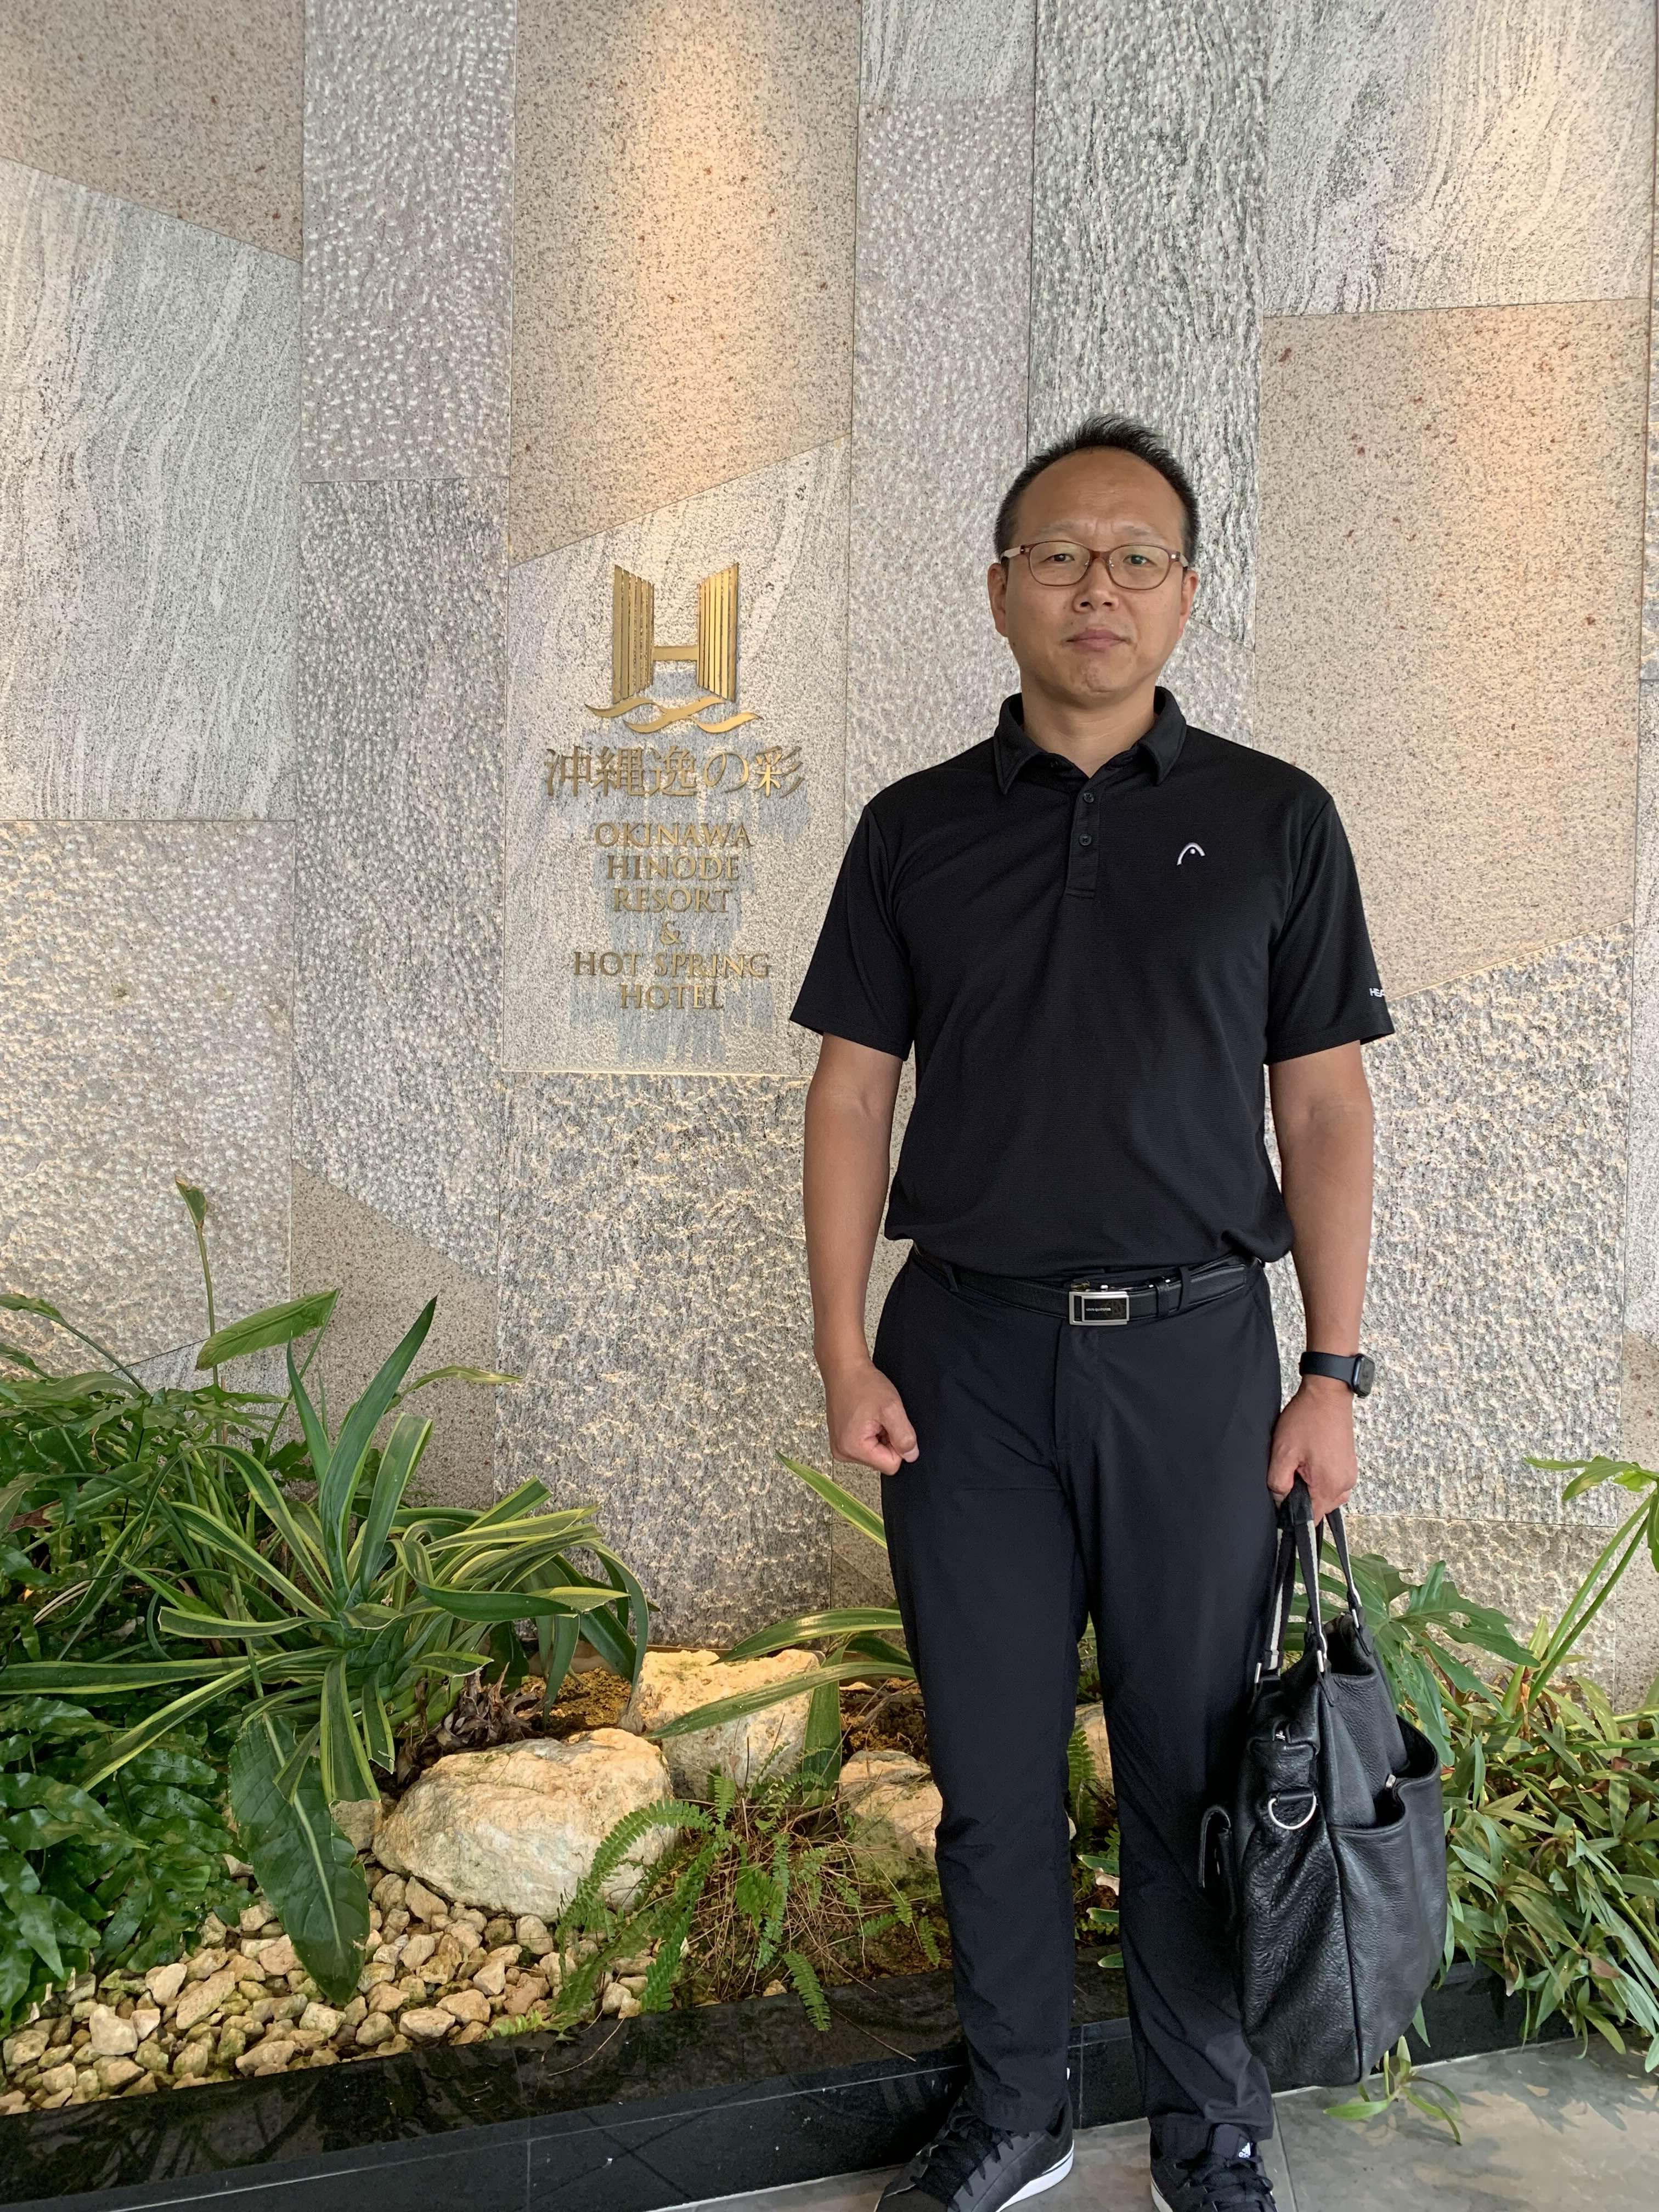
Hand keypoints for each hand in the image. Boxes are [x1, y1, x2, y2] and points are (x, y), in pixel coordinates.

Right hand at [821, 1355, 918, 1476]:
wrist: (844, 1368)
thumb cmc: (863, 1383)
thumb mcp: (892, 1408)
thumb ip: (904, 1436)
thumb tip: (911, 1456)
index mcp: (853, 1448)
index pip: (890, 1465)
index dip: (897, 1445)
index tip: (889, 1423)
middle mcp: (842, 1453)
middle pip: (881, 1460)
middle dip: (887, 1440)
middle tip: (880, 1417)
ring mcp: (839, 1447)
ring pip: (874, 1453)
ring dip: (879, 1435)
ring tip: (872, 1415)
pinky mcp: (840, 1440)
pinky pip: (865, 1445)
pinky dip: (871, 1432)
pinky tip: (866, 1416)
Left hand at [1265, 1377, 1357, 1520]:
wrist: (1327, 1394)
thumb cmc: (1306, 1419)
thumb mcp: (1283, 1452)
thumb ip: (1278, 1483)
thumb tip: (1279, 1501)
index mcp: (1329, 1486)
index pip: (1310, 1519)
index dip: (1292, 1512)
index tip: (1284, 1497)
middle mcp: (1345, 1484)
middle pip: (1318, 1508)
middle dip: (1301, 1496)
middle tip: (1291, 1470)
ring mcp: (1350, 1475)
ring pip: (1325, 1496)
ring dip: (1311, 1486)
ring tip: (1301, 1463)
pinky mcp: (1349, 1465)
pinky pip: (1333, 1483)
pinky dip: (1320, 1478)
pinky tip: (1310, 1460)